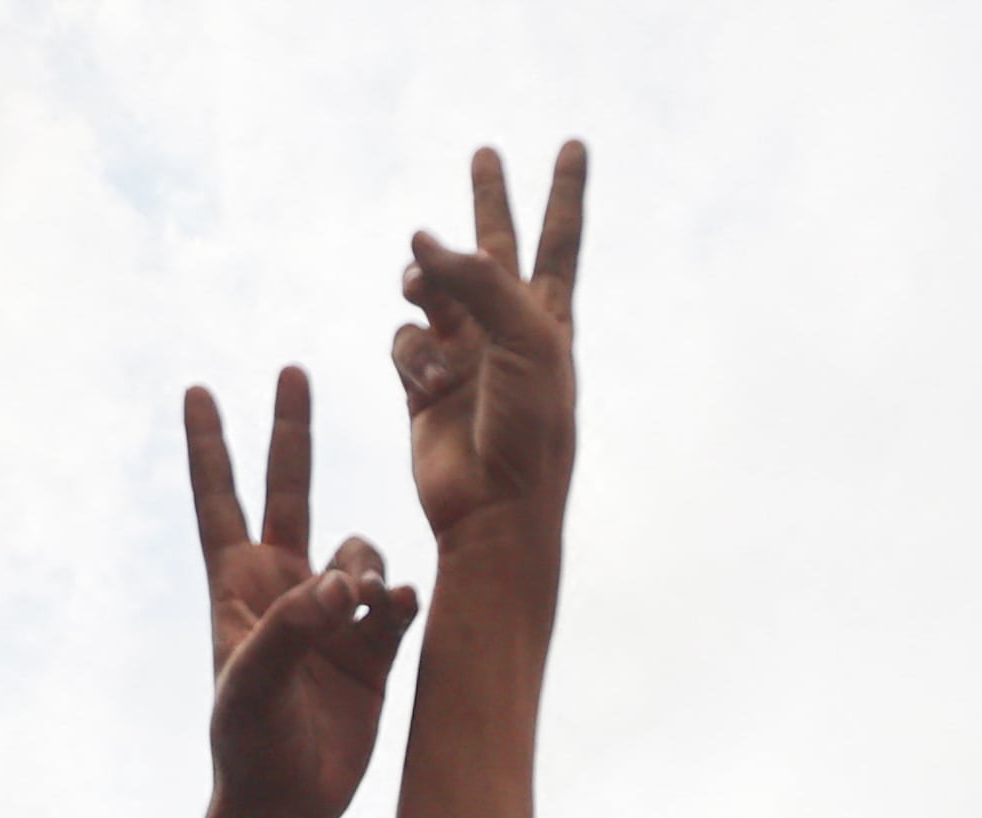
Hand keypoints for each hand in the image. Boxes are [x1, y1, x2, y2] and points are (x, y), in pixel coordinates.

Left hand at [188, 369, 416, 817]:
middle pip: (288, 490)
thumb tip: (341, 581)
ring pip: (358, 550)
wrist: (287, 804)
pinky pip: (394, 600)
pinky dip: (397, 599)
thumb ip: (293, 625)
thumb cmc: (249, 743)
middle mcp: (285, 588)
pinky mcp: (371, 649)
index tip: (198, 389)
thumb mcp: (253, 682)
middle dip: (290, 432)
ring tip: (360, 604)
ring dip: (363, 565)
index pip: (220, 499)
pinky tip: (395, 610)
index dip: (210, 445)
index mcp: (239, 586)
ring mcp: (331, 616)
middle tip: (291, 369)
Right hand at [393, 143, 586, 555]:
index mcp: (548, 317)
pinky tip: (434, 385)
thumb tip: (421, 241)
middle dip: (489, 200)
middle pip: (493, 247)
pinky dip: (414, 356)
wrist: (496, 507)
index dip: (566, 191)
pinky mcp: (424, 384)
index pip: (560, 238)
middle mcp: (506, 328)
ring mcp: (464, 354)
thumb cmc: (528, 428)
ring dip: (424, 285)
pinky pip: (406, 340)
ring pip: (430, 289)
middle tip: (486, 154)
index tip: (576, 147)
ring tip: (422, 291)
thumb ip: (477, 279)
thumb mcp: (523, 339)